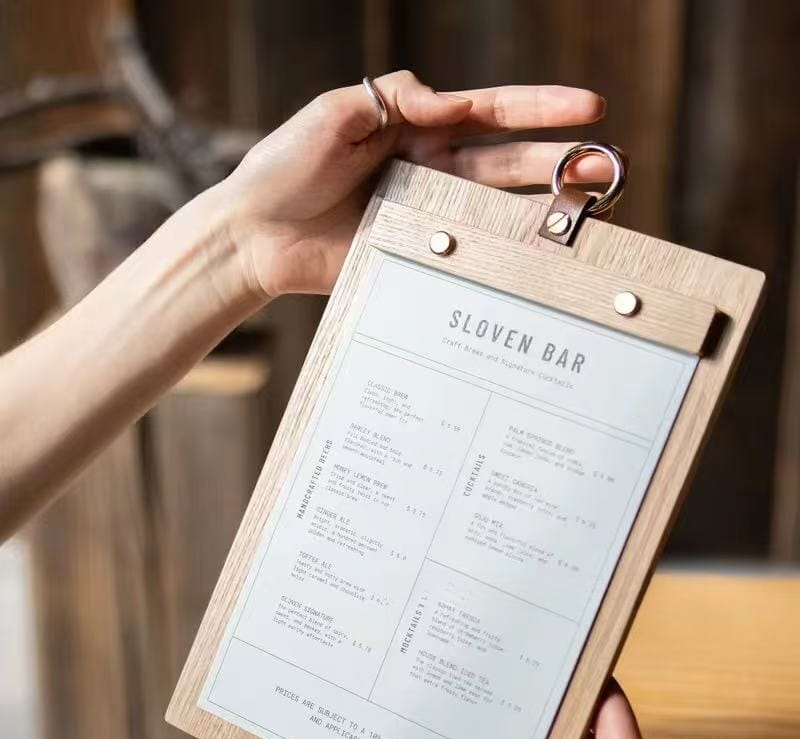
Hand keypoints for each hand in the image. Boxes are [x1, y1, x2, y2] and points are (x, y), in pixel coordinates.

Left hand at [221, 70, 609, 299]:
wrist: (253, 234)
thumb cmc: (284, 166)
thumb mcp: (335, 115)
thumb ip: (396, 102)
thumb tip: (455, 102)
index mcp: (412, 127)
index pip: (487, 112)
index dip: (538, 109)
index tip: (589, 106)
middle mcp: (426, 168)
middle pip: (505, 162)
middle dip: (558, 161)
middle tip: (609, 166)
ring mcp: (424, 214)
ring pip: (495, 207)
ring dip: (543, 206)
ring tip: (590, 206)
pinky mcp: (413, 254)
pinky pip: (464, 252)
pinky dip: (500, 252)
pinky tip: (536, 254)